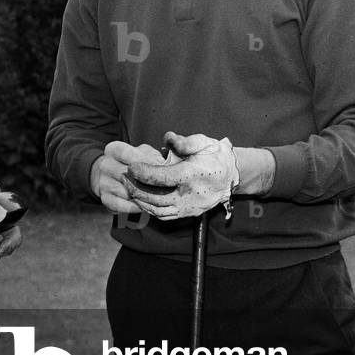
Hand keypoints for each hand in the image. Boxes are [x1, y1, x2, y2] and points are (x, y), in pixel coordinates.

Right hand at [90, 140, 165, 214]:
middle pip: (125, 174)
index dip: (142, 159)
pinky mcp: (106, 200)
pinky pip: (125, 206)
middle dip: (145, 180)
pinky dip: (138, 206)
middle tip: (163, 184)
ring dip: (144, 195)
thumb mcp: (141, 152)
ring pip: (126, 192)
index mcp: (112, 150)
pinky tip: (148, 203)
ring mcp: (103, 183)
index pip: (124, 152)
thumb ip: (151, 155)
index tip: (159, 165)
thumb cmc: (132, 162)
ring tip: (159, 195)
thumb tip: (162, 164)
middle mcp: (105, 165)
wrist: (112, 175)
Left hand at [124, 133, 238, 219]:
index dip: (144, 173)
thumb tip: (167, 138)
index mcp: (193, 175)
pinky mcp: (188, 213)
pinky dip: (149, 209)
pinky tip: (141, 198)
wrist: (231, 176)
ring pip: (158, 210)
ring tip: (128, 187)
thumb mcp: (204, 143)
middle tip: (123, 177)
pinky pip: (164, 216)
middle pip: (156, 197)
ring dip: (140, 200)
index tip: (130, 167)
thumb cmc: (216, 157)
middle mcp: (190, 195)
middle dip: (136, 188)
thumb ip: (184, 141)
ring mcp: (189, 207)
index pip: (162, 178)